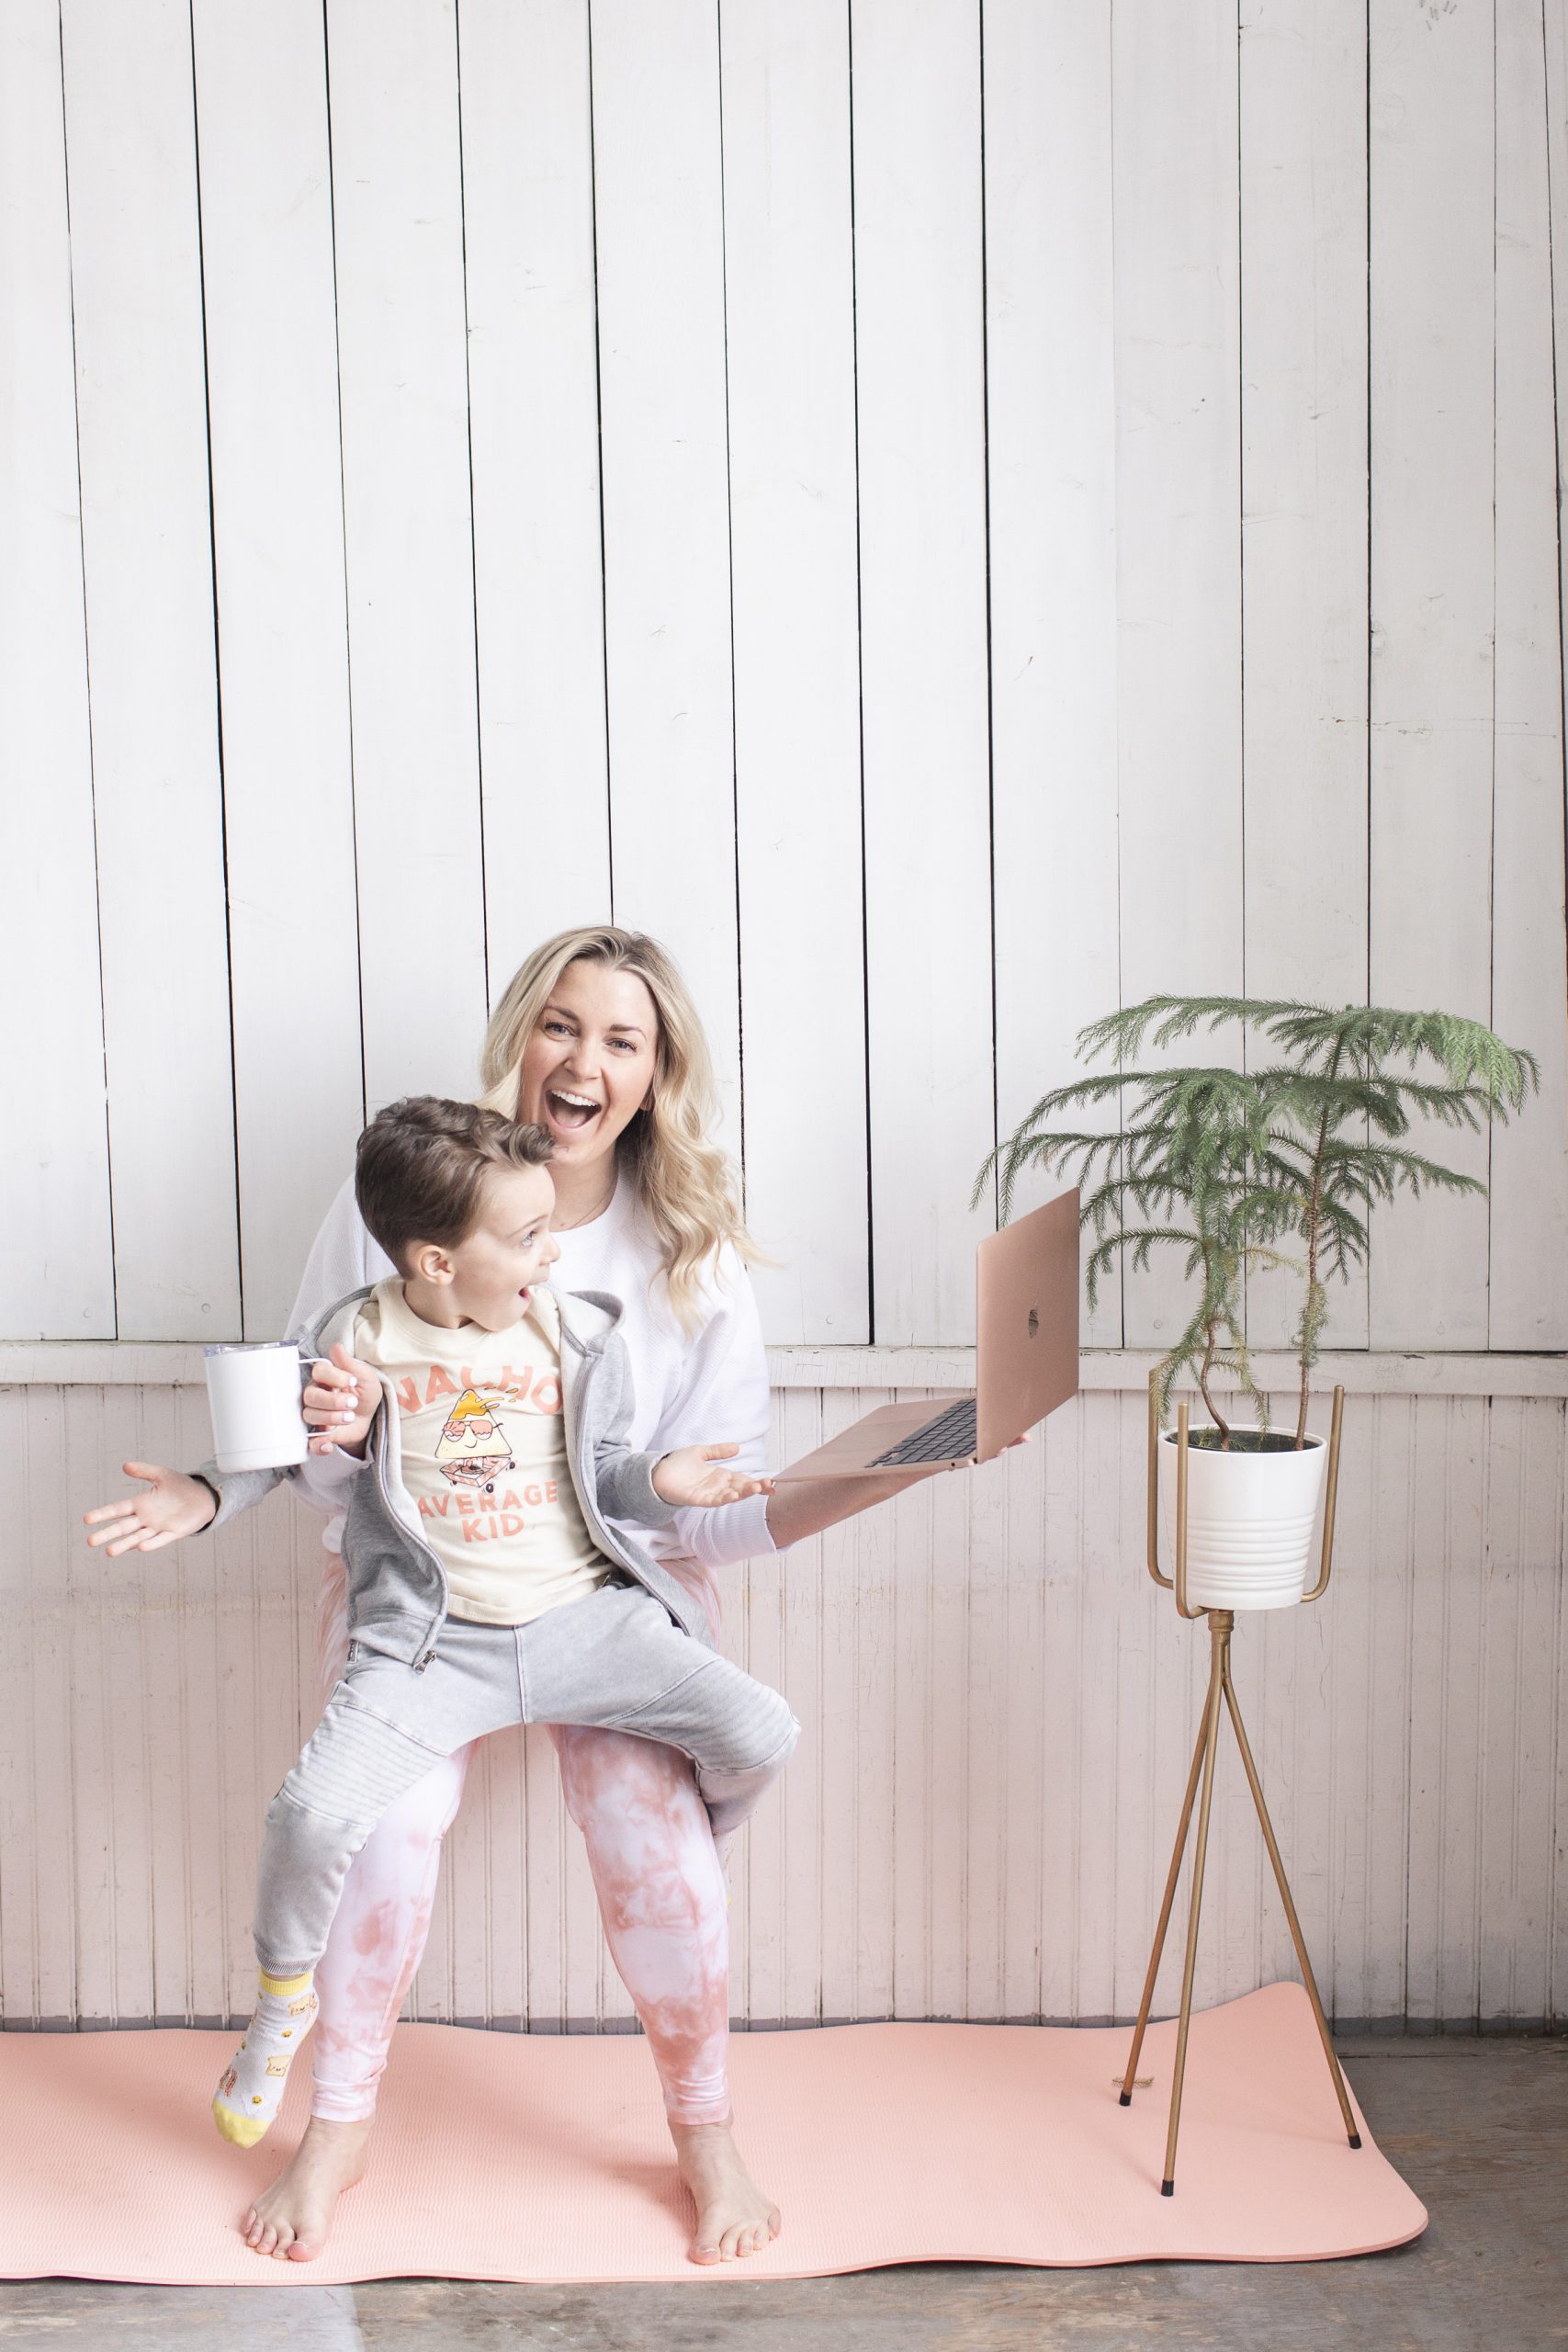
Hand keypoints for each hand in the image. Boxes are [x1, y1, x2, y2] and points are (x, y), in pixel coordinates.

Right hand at [83, 1463, 216, 1555]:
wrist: (203, 1497)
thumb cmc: (180, 1486)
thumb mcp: (162, 1475)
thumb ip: (144, 1471)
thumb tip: (124, 1465)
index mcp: (141, 1503)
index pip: (118, 1509)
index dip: (103, 1514)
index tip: (86, 1519)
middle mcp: (146, 1518)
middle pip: (123, 1527)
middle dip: (107, 1534)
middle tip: (90, 1541)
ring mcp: (158, 1527)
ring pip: (138, 1537)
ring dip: (125, 1544)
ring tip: (109, 1552)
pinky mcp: (173, 1533)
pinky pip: (161, 1539)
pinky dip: (152, 1544)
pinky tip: (141, 1547)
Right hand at [303, 1343, 380, 1456]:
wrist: (370, 1416)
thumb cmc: (365, 1392)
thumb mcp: (365, 1376)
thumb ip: (350, 1364)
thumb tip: (336, 1347)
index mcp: (326, 1378)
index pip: (318, 1372)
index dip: (333, 1376)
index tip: (351, 1380)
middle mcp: (316, 1394)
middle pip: (310, 1395)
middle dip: (332, 1400)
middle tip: (352, 1402)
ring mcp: (316, 1414)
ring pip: (309, 1415)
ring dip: (330, 1418)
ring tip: (349, 1417)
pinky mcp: (320, 1433)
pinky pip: (310, 1442)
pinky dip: (317, 1445)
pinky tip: (329, 1444)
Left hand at [652, 1442, 775, 1508]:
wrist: (657, 1472)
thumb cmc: (677, 1464)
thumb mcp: (701, 1452)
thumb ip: (718, 1451)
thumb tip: (737, 1447)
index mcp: (720, 1476)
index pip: (743, 1479)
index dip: (757, 1482)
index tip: (771, 1482)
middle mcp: (717, 1486)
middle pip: (740, 1488)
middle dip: (755, 1488)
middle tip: (769, 1485)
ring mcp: (708, 1494)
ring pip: (730, 1495)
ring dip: (743, 1493)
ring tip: (755, 1488)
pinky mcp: (697, 1499)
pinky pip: (713, 1500)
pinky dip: (724, 1498)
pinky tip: (733, 1494)